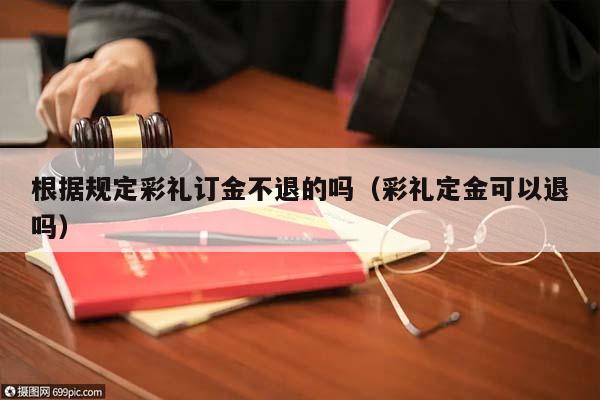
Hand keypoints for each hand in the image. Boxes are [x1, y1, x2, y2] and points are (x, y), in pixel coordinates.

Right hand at [36, 38, 158, 141]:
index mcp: (112, 71)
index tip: (78, 131)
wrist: (129, 69)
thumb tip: (128, 145)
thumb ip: (138, 124)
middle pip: (65, 92)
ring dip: (56, 123)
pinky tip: (62, 130)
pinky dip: (49, 120)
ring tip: (70, 139)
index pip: (89, 85)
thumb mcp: (147, 105)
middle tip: (77, 143)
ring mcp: (71, 72)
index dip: (80, 109)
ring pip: (50, 96)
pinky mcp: (60, 79)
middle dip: (66, 123)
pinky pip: (44, 100)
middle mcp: (87, 67)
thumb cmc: (137, 89)